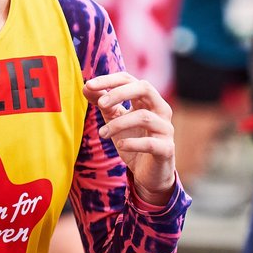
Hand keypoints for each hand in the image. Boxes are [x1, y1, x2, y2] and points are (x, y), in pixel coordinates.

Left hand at [84, 72, 175, 204]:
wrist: (148, 172)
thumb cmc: (132, 140)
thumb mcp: (114, 119)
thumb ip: (103, 103)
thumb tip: (86, 87)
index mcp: (147, 99)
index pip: (129, 79)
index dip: (109, 80)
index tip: (89, 85)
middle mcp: (160, 109)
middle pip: (144, 88)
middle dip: (120, 93)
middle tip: (100, 104)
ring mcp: (166, 129)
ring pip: (144, 117)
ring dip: (118, 124)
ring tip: (102, 133)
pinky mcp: (166, 149)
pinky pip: (151, 143)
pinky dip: (133, 143)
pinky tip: (120, 145)